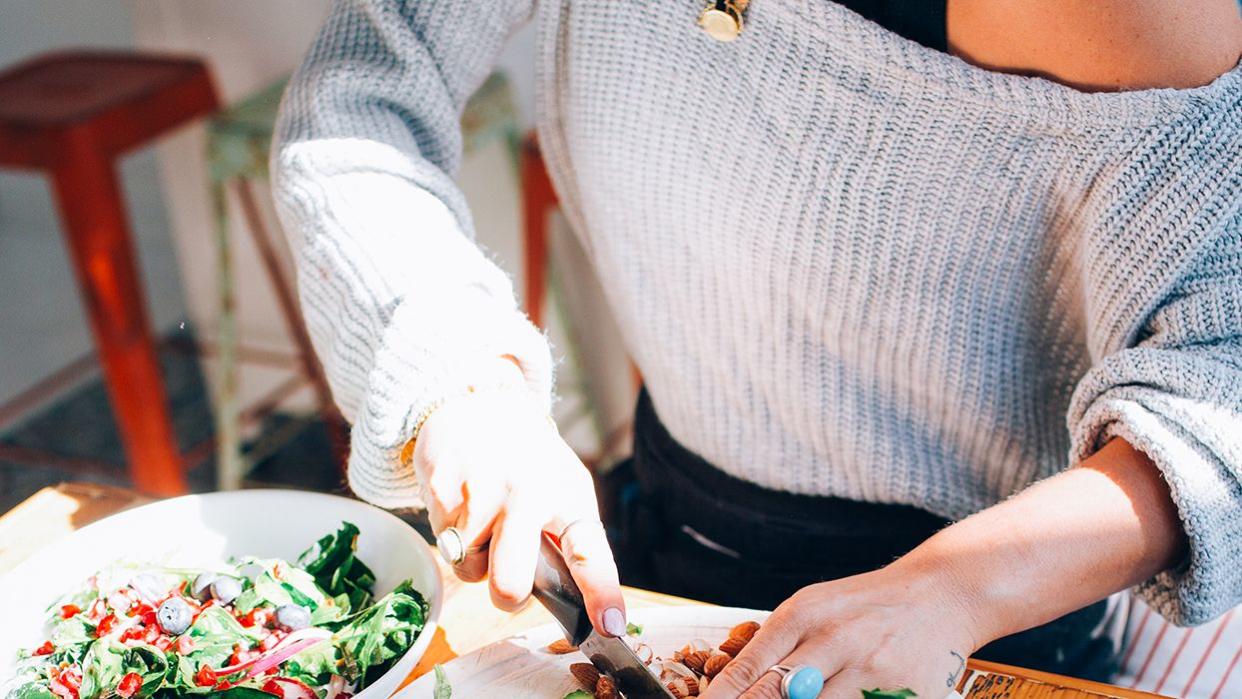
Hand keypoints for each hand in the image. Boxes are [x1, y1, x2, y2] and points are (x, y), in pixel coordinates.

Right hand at [412, 379, 626, 637]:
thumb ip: (566, 538)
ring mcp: (482, 489)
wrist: (475, 402)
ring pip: (470, 568)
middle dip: (507, 594)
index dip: (601, 592)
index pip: (590, 553)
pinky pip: (443, 541)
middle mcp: (528, 493)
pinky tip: (462, 501)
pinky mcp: (442, 485)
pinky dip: (451, 532)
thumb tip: (573, 604)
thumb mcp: (561, 486)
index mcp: (568, 497)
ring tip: (485, 517)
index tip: (610, 625)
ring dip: (475, 555)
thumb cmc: (526, 461)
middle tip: (510, 580)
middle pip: (510, 583)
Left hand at [701, 560, 980, 698]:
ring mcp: (872, 673)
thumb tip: (732, 687)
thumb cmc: (863, 605)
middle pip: (777, 695)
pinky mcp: (907, 696)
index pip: (750, 669)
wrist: (939, 595)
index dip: (721, 698)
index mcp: (804, 616)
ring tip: (806, 697)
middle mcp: (835, 642)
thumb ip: (777, 643)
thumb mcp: (813, 606)